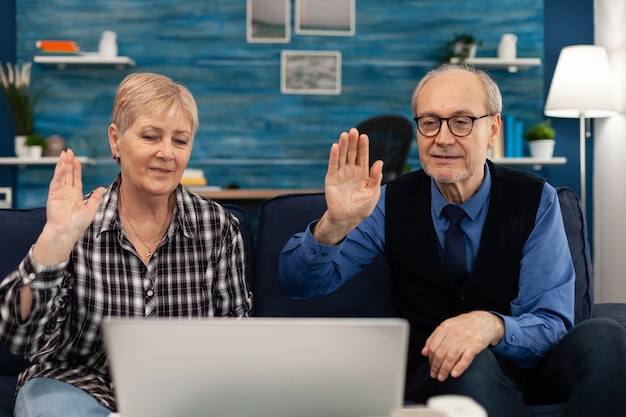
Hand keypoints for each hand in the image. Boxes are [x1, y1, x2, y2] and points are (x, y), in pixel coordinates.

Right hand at [32, 149, 105, 264]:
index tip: (77, 160)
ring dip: (63, 164)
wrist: (66, 232)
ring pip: (62, 175)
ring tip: (65, 153)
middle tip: (69, 151)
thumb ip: (96, 197)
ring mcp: (59, 192)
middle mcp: (67, 192)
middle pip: (68, 174)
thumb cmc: (77, 224)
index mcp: (75, 195)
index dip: (76, 169)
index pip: (76, 179)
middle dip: (69, 162)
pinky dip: (59, 172)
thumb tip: (103, 188)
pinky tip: (62, 164)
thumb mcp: (91, 209)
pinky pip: (57, 181)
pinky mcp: (53, 195)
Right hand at [314, 128, 383, 244]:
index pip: (363, 156)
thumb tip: (380, 162)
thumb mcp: (372, 193)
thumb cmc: (362, 207)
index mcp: (363, 173)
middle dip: (353, 142)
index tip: (364, 136)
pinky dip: (334, 156)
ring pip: (342, 156)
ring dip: (343, 146)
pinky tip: (336, 146)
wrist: (347, 218)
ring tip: (345, 135)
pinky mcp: (331, 178)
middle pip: (352, 153)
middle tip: (354, 131)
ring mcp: (341, 174)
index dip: (363, 147)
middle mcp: (351, 171)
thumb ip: (376, 178)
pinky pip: (333, 165)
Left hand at [421, 311, 504, 380]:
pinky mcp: (477, 344)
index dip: (431, 359)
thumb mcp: (447, 327)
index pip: (433, 346)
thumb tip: (424, 352)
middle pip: (441, 353)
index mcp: (445, 327)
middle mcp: (454, 332)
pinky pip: (466, 357)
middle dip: (436, 367)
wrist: (485, 321)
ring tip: (442, 377)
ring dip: (445, 369)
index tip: (431, 367)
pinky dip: (460, 367)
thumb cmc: (463, 326)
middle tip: (434, 375)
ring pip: (451, 356)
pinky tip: (454, 374)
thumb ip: (434, 338)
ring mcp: (466, 338)